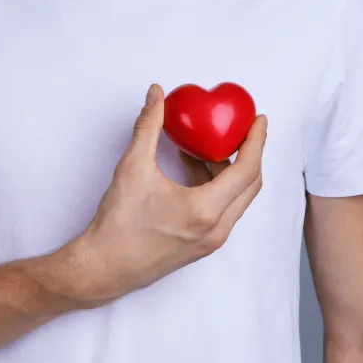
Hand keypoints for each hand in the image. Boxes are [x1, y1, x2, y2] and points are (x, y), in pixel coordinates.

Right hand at [56, 83, 267, 307]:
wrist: (104, 267)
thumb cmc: (118, 224)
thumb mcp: (132, 168)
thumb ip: (148, 127)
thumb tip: (156, 95)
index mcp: (205, 211)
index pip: (247, 170)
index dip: (256, 141)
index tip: (258, 120)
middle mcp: (216, 229)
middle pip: (249, 185)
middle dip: (250, 154)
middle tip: (242, 130)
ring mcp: (210, 241)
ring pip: (236, 199)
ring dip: (229, 171)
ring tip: (207, 146)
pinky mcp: (201, 246)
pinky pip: (222, 211)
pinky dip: (216, 187)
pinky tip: (192, 169)